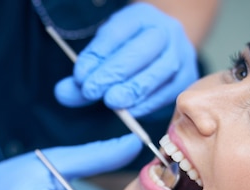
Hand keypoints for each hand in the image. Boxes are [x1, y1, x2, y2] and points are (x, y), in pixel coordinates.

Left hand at [54, 2, 197, 117]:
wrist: (162, 55)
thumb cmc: (126, 56)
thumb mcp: (103, 57)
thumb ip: (83, 75)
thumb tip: (62, 93)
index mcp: (140, 17)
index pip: (118, 32)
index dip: (98, 55)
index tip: (79, 76)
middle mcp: (165, 31)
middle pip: (141, 50)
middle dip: (114, 72)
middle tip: (91, 91)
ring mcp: (180, 53)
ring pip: (160, 70)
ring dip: (133, 89)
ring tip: (111, 102)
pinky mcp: (187, 77)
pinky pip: (169, 91)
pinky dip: (148, 102)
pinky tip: (130, 111)